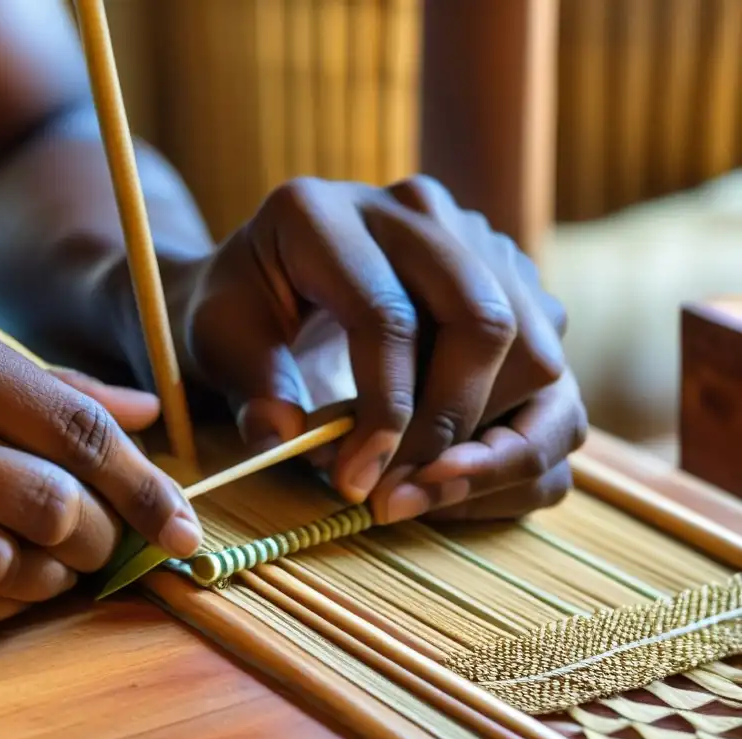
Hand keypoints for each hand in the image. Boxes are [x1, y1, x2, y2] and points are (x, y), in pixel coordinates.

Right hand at [0, 299, 200, 628]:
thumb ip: (53, 385)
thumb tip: (149, 416)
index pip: (69, 424)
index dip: (142, 483)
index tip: (184, 525)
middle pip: (47, 501)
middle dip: (104, 536)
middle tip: (112, 541)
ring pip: (4, 562)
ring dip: (56, 575)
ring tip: (62, 561)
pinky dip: (7, 605)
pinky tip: (13, 583)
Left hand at [186, 175, 581, 522]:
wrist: (272, 279)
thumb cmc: (240, 309)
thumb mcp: (217, 338)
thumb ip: (249, 383)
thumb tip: (284, 439)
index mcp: (328, 214)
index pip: (388, 316)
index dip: (383, 413)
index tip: (357, 483)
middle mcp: (419, 212)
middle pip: (488, 325)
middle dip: (448, 429)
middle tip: (397, 493)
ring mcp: (479, 245)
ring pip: (539, 354)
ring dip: (492, 446)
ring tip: (423, 492)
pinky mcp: (513, 289)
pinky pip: (553, 381)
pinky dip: (520, 447)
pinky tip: (456, 477)